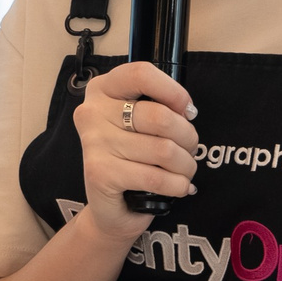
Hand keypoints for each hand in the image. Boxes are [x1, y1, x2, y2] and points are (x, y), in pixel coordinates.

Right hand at [71, 61, 197, 244]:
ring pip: (164, 150)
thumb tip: (187, 111)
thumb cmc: (132, 159)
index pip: (141, 74)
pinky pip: (156, 177)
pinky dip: (177, 185)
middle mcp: (92, 113)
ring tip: (184, 170)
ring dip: (186, 165)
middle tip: (189, 149)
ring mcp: (94, 143)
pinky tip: (178, 186)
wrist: (111, 206)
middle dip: (188, 137)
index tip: (187, 110)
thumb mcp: (140, 123)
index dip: (174, 92)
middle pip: (160, 116)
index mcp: (102, 90)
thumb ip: (158, 106)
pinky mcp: (100, 174)